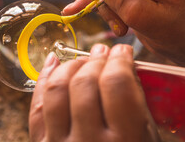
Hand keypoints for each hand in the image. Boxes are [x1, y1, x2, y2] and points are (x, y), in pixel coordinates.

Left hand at [29, 44, 154, 141]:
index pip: (117, 84)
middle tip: (104, 51)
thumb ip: (137, 106)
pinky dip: (43, 81)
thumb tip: (124, 66)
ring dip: (70, 66)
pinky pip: (37, 108)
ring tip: (83, 60)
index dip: (120, 60)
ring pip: (57, 90)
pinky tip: (54, 63)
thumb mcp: (147, 141)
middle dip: (96, 59)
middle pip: (85, 83)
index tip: (123, 51)